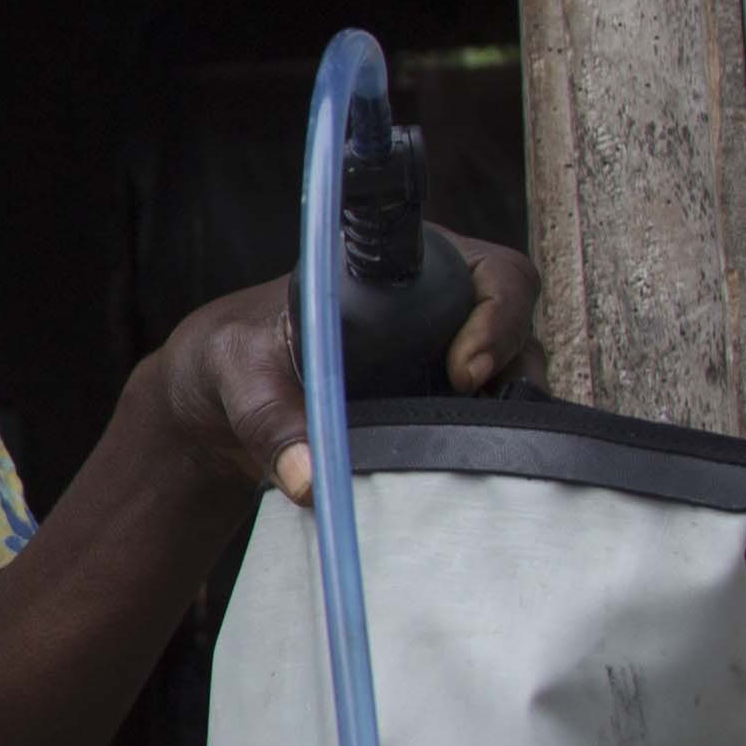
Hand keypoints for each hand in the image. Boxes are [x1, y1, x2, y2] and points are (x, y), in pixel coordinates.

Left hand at [142, 233, 546, 505]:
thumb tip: (309, 479)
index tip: (462, 369)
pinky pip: (496, 422)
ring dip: (507, 414)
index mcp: (402, 266)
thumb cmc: (235, 360)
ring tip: (465, 449)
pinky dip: (490, 444)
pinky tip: (460, 469)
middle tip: (468, 416)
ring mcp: (452, 356)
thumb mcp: (241, 382)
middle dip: (511, 370)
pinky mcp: (447, 406)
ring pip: (518, 378)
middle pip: (520, 327)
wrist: (224, 405)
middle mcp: (443, 304)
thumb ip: (271, 424)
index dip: (497, 314)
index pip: (491, 271)